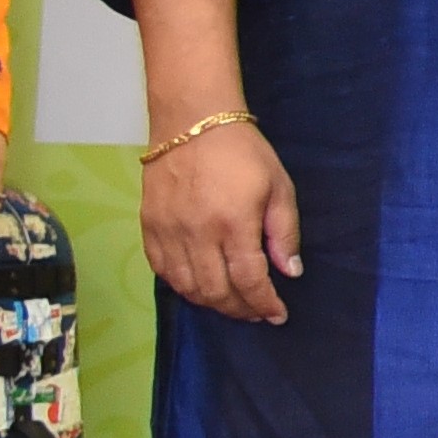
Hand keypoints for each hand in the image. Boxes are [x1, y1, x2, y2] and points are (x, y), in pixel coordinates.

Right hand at [144, 120, 299, 322]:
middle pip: (216, 290)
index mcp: (233, 224)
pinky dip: (181, 285)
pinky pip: (161, 269)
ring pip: (186, 286)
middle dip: (239, 309)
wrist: (192, 123)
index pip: (249, 280)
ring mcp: (168, 231)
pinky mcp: (148, 225)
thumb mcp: (279, 187)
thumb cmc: (243, 152)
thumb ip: (284, 233)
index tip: (277, 315)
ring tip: (231, 303)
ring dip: (211, 302)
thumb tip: (289, 272)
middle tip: (256, 312)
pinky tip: (199, 286)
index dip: (264, 304)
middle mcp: (196, 233)